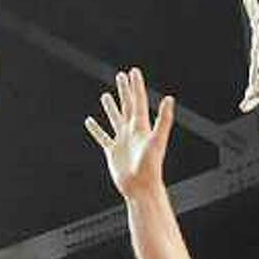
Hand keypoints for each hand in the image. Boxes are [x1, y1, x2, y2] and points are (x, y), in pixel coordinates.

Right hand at [85, 67, 174, 201]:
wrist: (141, 188)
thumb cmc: (151, 166)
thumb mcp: (157, 140)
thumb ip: (163, 119)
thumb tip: (169, 98)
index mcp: (142, 126)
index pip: (138, 101)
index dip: (135, 86)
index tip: (133, 71)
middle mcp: (132, 131)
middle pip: (127, 106)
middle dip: (124, 90)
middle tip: (120, 76)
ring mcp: (122, 141)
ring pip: (115, 119)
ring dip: (111, 108)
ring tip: (105, 96)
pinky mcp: (113, 152)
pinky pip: (102, 137)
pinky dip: (96, 129)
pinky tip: (90, 121)